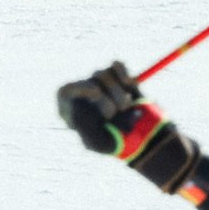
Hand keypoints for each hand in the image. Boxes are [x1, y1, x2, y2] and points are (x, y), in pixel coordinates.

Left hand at [55, 61, 201, 192]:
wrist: (142, 139)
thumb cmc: (115, 143)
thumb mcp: (96, 140)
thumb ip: (82, 124)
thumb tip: (76, 104)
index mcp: (72, 111)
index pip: (65, 91)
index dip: (80, 88)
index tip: (97, 93)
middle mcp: (83, 96)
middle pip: (88, 81)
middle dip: (106, 95)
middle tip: (115, 113)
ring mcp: (100, 86)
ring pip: (103, 74)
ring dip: (117, 91)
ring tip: (125, 108)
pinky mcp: (117, 79)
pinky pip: (116, 66)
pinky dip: (124, 73)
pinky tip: (131, 85)